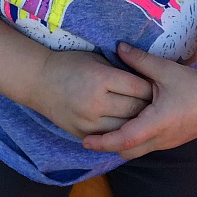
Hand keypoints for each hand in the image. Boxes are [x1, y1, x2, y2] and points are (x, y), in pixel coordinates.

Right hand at [33, 48, 152, 139]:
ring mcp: (89, 122)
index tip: (157, 85)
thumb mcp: (95, 59)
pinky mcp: (84, 134)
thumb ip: (119, 69)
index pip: (138, 87)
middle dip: (148, 106)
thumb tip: (144, 78)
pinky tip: (127, 125)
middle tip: (156, 102)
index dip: (150, 86)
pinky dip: (121, 132)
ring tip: (145, 115)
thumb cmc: (69, 63)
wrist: (39, 80)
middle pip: (135, 109)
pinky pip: (110, 138)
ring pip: (126, 128)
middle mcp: (96, 102)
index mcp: (100, 78)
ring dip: (137, 122)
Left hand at [82, 43, 196, 157]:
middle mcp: (160, 138)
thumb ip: (139, 59)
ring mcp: (166, 142)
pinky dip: (133, 140)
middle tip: (91, 134)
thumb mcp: (164, 69)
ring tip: (104, 129)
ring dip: (121, 143)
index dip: (103, 142)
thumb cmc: (192, 84)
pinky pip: (146, 146)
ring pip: (137, 151)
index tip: (86, 141)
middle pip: (127, 152)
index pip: (125, 139)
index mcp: (156, 123)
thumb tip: (118, 47)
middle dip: (109, 146)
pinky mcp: (170, 140)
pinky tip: (126, 124)